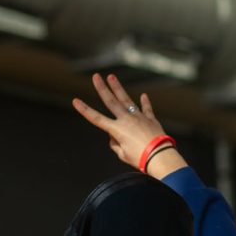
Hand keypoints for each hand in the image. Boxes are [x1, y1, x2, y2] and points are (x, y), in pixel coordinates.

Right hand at [72, 73, 186, 176]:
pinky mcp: (150, 119)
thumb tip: (115, 137)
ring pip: (126, 100)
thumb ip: (115, 144)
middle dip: (102, 88)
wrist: (160, 156)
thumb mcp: (122, 154)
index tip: (75, 101)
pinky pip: (146, 109)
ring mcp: (139, 117)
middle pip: (111, 101)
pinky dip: (145, 102)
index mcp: (117, 129)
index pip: (96, 118)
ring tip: (111, 76)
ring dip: (118, 88)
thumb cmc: (140, 158)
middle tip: (95, 76)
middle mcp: (126, 120)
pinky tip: (143, 95)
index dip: (84, 110)